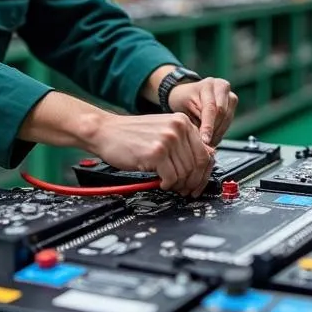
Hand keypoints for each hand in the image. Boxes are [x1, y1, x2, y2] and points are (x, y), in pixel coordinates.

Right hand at [88, 111, 214, 197]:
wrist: (105, 131)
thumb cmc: (131, 134)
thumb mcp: (162, 132)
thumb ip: (183, 143)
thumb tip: (205, 162)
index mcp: (183, 122)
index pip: (206, 152)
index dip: (204, 173)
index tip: (199, 183)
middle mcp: (178, 128)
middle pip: (198, 165)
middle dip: (192, 182)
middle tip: (185, 190)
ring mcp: (168, 139)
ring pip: (185, 173)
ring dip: (178, 184)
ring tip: (170, 184)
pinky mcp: (156, 152)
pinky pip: (171, 177)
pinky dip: (167, 184)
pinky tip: (160, 181)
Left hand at [166, 77, 237, 145]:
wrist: (188, 93)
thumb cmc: (184, 100)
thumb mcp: (184, 108)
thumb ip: (194, 121)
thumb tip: (202, 140)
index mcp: (208, 85)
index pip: (211, 108)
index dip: (208, 126)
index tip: (205, 140)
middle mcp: (222, 87)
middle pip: (222, 114)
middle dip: (214, 131)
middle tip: (205, 144)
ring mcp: (230, 95)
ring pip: (228, 119)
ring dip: (218, 133)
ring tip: (208, 143)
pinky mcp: (233, 105)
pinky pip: (229, 121)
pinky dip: (220, 132)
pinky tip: (213, 138)